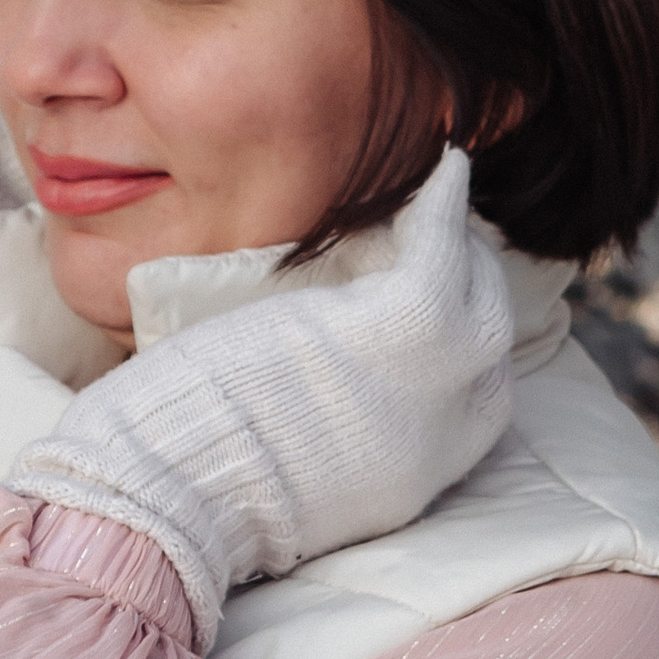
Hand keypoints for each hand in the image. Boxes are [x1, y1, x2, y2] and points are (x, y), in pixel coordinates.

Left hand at [8, 147, 515, 644]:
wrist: (170, 491)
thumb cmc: (188, 475)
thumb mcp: (289, 470)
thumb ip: (327, 431)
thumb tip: (316, 384)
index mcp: (407, 479)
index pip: (476, 401)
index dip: (463, 348)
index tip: (443, 305)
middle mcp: (438, 439)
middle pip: (488, 348)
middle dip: (476, 293)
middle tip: (445, 247)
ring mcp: (429, 386)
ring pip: (480, 300)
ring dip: (461, 249)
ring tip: (434, 205)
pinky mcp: (395, 329)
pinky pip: (442, 253)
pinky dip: (444, 207)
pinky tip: (445, 167)